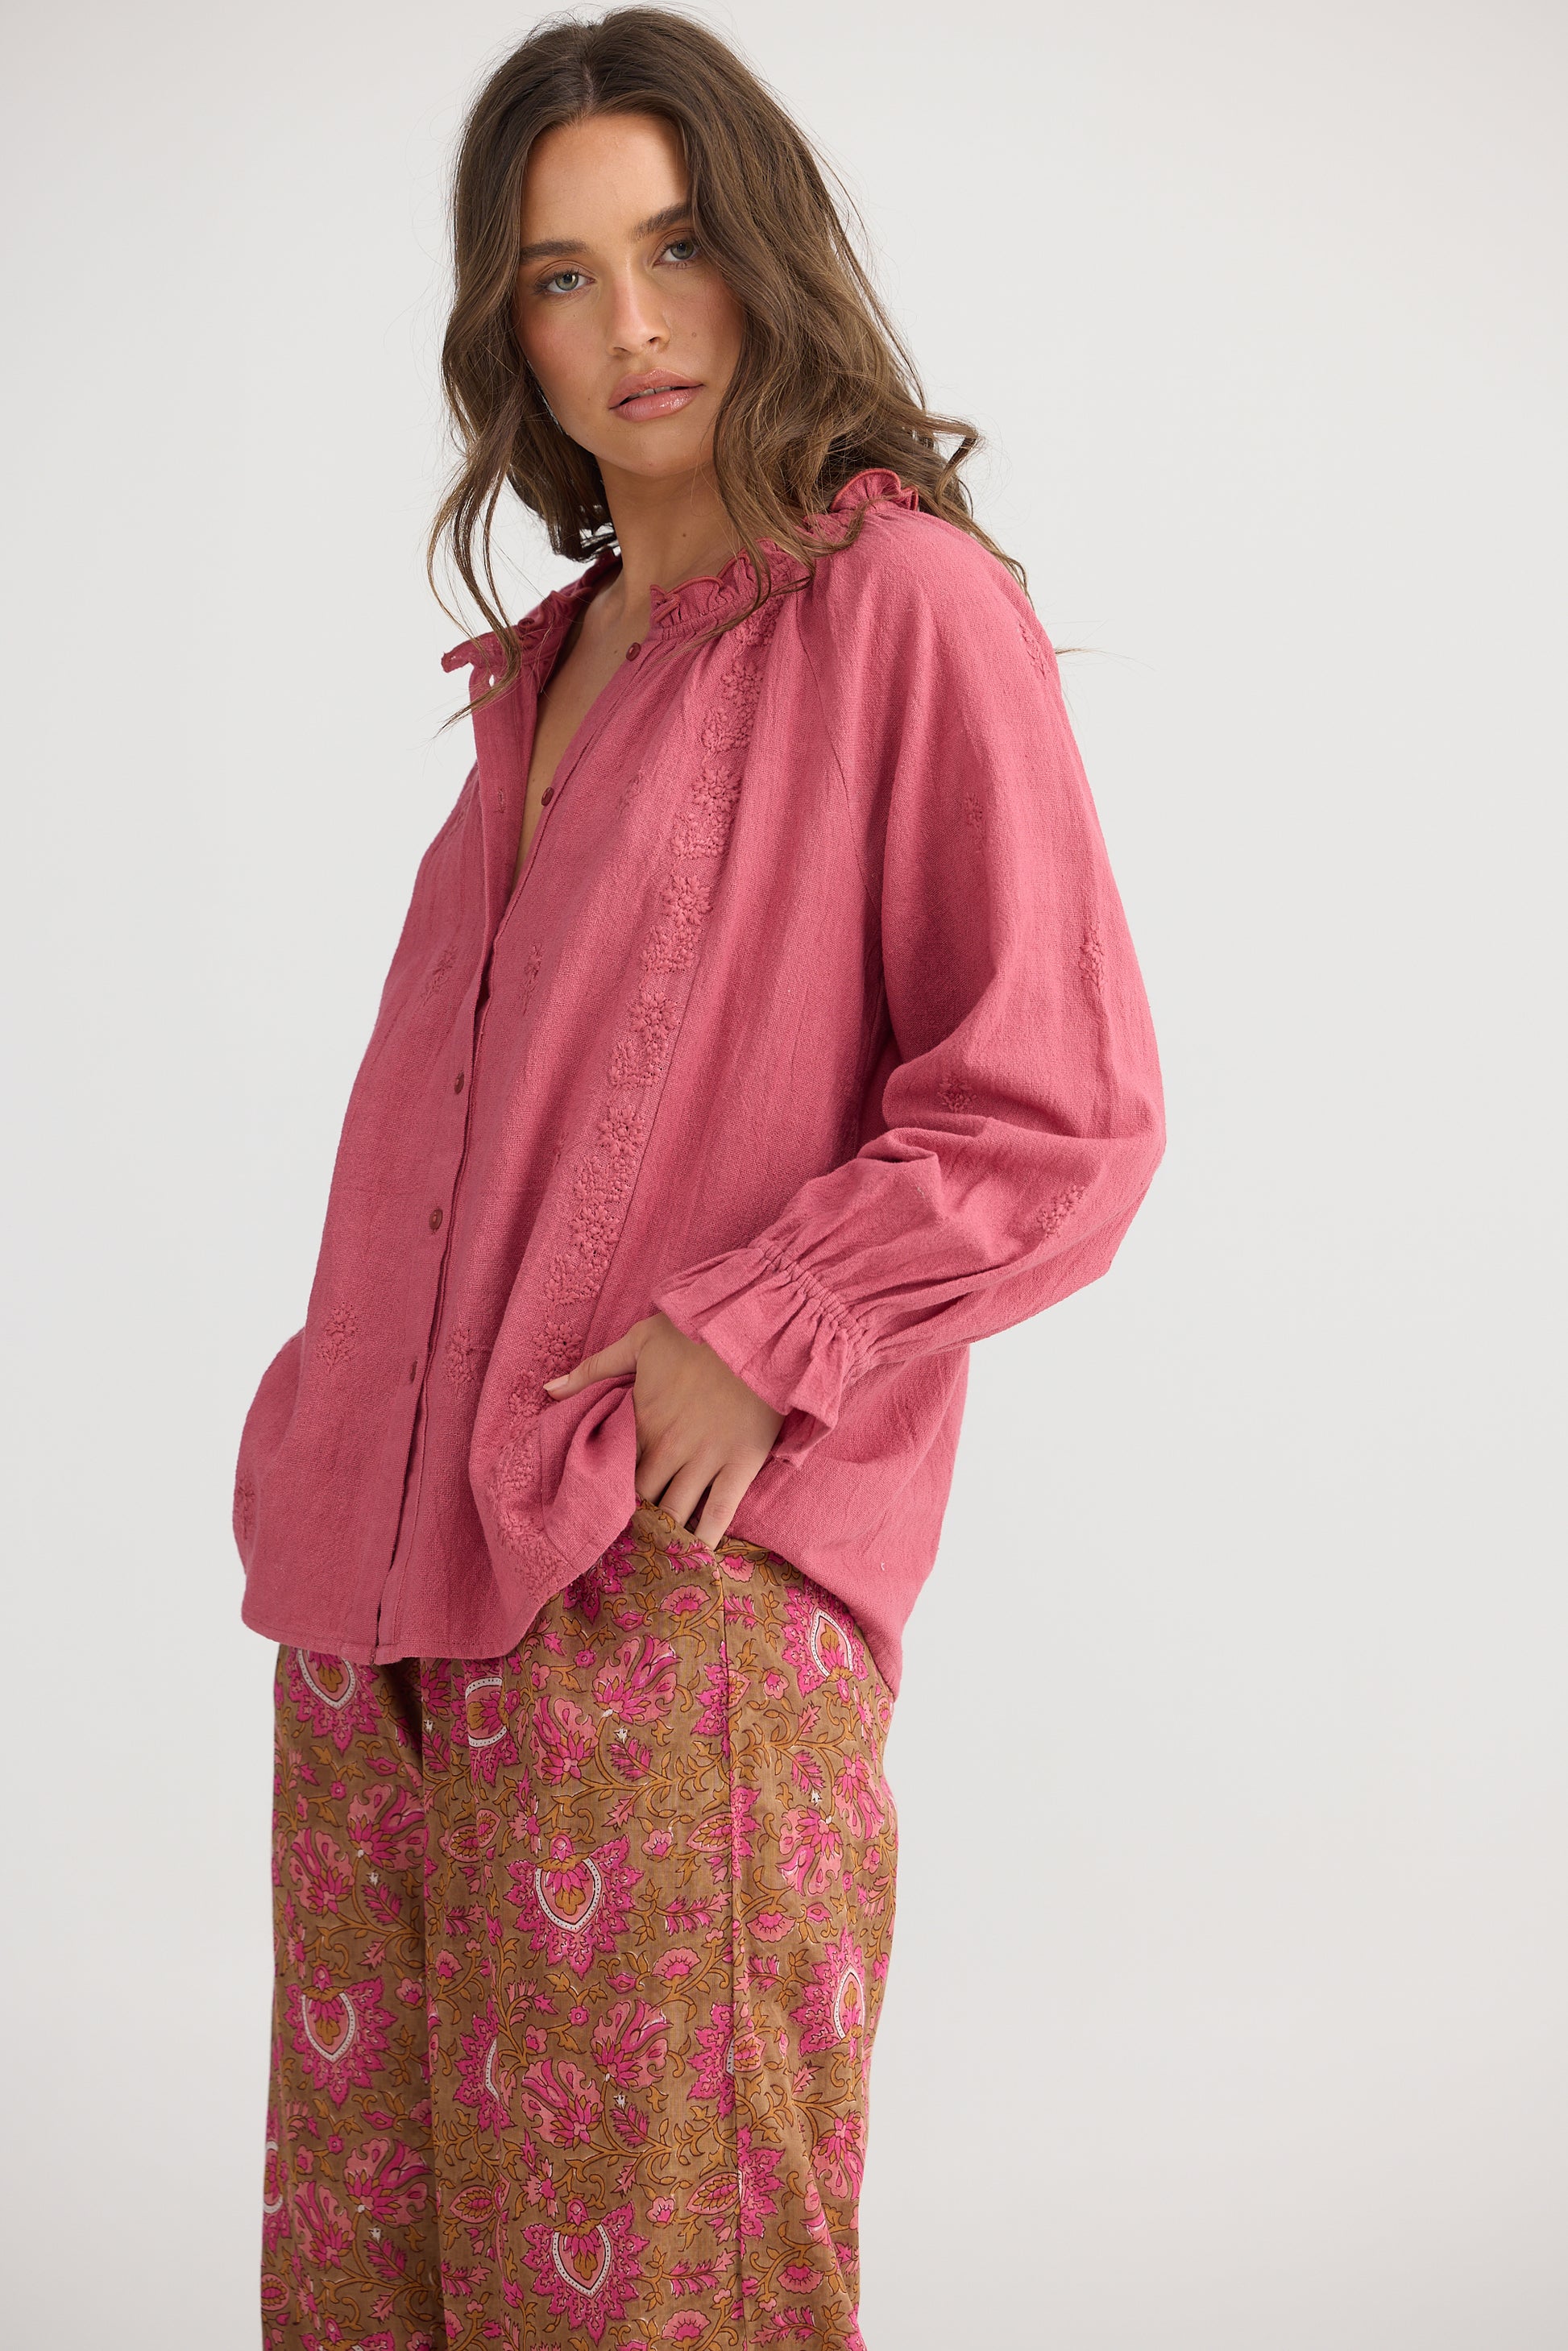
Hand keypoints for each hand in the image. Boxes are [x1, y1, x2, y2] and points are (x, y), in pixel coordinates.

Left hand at [542, 1311, 783, 1547]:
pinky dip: (705, 1541)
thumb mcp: (637, 1339)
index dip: (604, 1490)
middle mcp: (667, 1448)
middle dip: (632, 1520)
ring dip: (662, 1536)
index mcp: (640, 1420)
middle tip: (625, 1542)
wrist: (757, 1327)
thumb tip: (548, 1390)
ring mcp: (704, 1460)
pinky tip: (695, 1561)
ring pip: (674, 1512)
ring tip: (653, 1559)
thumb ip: (592, 1368)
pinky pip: (719, 1514)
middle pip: (640, 1499)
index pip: (612, 1469)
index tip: (595, 1509)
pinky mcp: (739, 1466)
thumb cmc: (696, 1331)